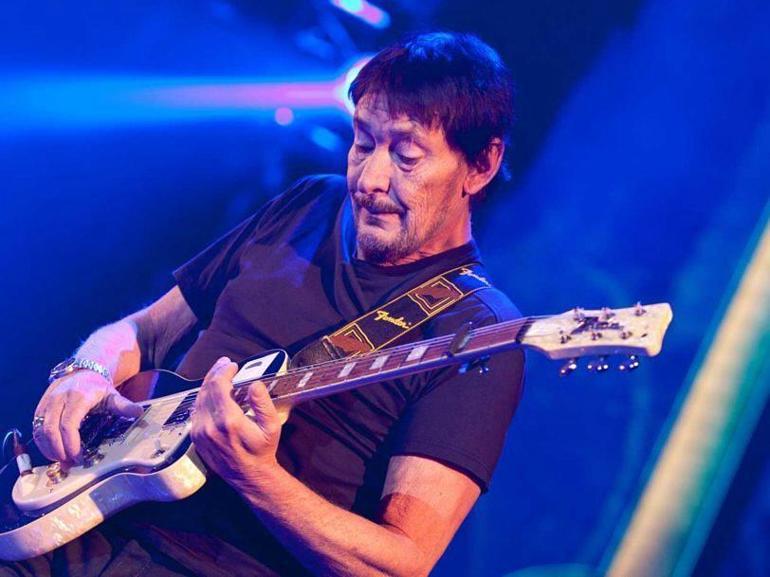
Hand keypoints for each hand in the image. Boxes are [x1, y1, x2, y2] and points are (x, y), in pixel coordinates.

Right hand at [33, 371, 142, 462]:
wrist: (82, 370)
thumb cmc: (98, 386)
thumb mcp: (112, 394)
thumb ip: (124, 405)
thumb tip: (138, 412)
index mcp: (78, 396)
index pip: (68, 423)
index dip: (70, 443)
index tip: (78, 457)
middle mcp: (59, 398)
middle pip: (51, 429)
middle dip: (59, 450)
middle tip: (70, 463)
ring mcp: (48, 401)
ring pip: (40, 430)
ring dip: (49, 448)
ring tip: (62, 460)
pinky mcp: (41, 406)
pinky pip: (36, 427)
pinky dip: (42, 442)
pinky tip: (52, 451)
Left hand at [190, 357, 281, 488]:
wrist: (249, 476)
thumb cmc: (262, 450)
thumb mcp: (272, 426)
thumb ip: (263, 403)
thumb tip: (254, 384)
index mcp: (228, 421)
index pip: (218, 386)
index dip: (223, 371)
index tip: (232, 365)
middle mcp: (209, 426)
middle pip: (206, 389)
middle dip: (215, 373)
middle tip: (225, 364)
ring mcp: (199, 432)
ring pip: (199, 398)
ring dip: (208, 384)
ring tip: (219, 375)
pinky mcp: (196, 437)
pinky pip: (196, 410)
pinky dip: (204, 397)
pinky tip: (212, 393)